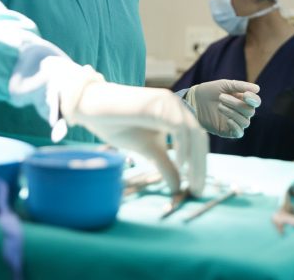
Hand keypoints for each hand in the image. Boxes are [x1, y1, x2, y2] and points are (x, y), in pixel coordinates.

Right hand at [57, 63, 207, 195]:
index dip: (201, 164)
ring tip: (191, 183)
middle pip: (199, 138)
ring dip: (195, 160)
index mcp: (176, 115)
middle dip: (201, 166)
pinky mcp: (159, 102)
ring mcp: (169, 102)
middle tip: (198, 190)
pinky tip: (181, 164)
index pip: (197, 141)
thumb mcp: (147, 150)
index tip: (197, 189)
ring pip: (192, 132)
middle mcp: (177, 106)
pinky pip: (179, 126)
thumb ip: (165, 165)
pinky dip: (183, 146)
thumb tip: (178, 187)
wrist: (92, 107)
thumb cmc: (118, 125)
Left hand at [185, 80, 260, 137]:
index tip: (245, 95)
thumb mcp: (224, 85)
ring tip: (219, 106)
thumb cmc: (210, 91)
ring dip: (233, 113)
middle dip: (236, 104)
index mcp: (242, 100)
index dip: (253, 99)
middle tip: (221, 97)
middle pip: (250, 111)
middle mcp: (241, 112)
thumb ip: (240, 86)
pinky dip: (236, 126)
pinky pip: (239, 133)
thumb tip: (258, 89)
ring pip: (245, 122)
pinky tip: (228, 120)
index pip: (255, 102)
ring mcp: (235, 122)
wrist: (194, 101)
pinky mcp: (227, 131)